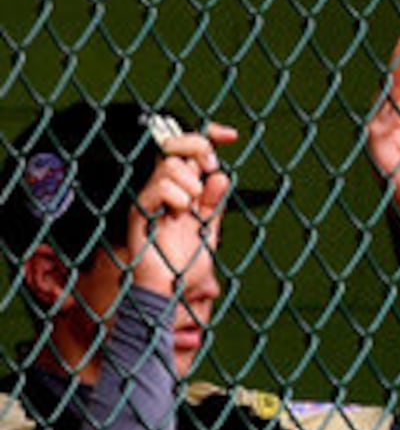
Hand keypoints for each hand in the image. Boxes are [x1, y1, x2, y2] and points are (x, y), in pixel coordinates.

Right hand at [129, 124, 235, 294]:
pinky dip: (176, 197)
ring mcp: (149, 200)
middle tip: (210, 168)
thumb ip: (214, 205)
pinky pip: (159, 188)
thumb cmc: (183, 268)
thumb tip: (221, 176)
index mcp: (181, 192)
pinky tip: (178, 213)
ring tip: (191, 207)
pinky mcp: (139, 212)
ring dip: (190, 183)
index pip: (189, 153)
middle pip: (175, 146)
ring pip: (170, 165)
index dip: (208, 137)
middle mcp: (163, 191)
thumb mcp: (208, 231)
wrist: (169, 294)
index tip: (230, 135)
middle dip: (198, 148)